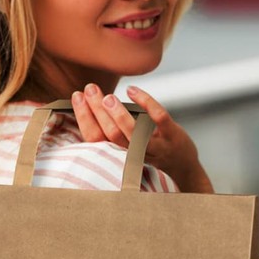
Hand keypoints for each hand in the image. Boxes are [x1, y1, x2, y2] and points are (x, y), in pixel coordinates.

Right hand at [71, 83, 213, 193]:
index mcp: (119, 155)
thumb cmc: (150, 152)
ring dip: (118, 115)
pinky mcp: (171, 136)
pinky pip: (157, 118)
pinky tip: (133, 90)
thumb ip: (113, 130)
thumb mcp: (128, 147)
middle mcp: (135, 155)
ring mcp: (154, 146)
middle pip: (110, 135)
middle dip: (97, 112)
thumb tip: (93, 104)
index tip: (76, 97)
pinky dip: (146, 102)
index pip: (95, 139)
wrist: (182, 168)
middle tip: (89, 90)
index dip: (84, 118)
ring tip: (108, 97)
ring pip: (132, 134)